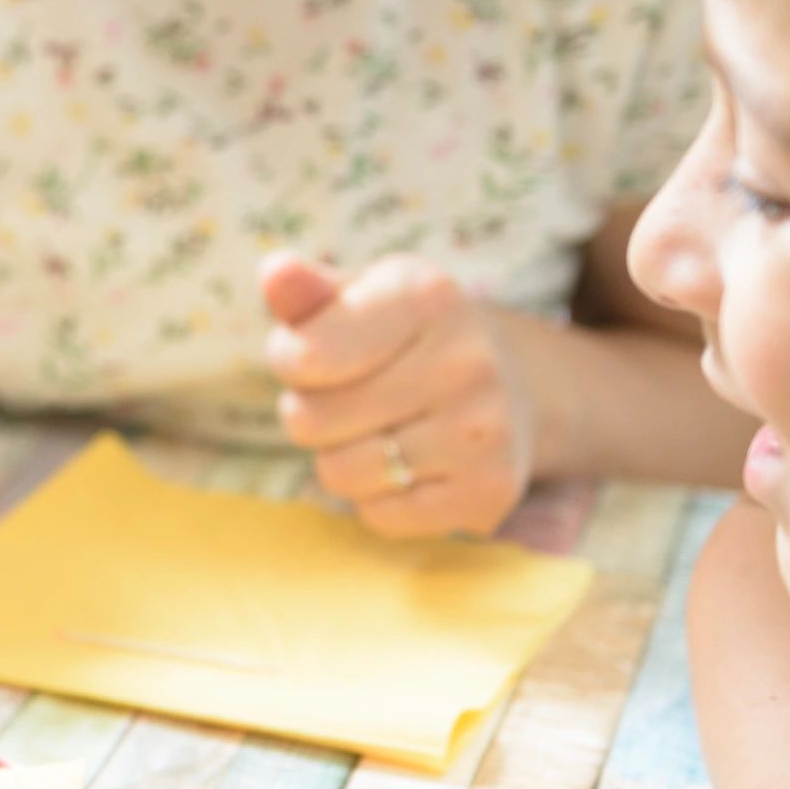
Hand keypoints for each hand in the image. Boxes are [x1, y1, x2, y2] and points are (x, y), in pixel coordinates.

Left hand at [260, 250, 534, 537]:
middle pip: (311, 419)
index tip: (311, 353)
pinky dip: (378, 499)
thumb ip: (307, 292)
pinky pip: (379, 516)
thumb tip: (276, 272)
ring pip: (341, 473)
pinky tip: (411, 464)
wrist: (513, 387)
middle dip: (311, 412)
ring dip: (340, 458)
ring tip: (378, 429)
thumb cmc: (404, 338)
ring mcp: (483, 429)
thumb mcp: (359, 299)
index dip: (290, 360)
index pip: (306, 356)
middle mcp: (466, 359)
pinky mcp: (488, 492)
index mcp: (426, 295)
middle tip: (351, 395)